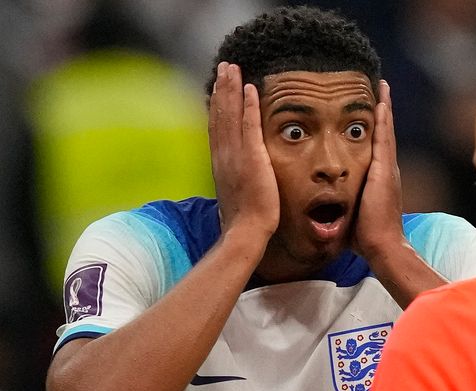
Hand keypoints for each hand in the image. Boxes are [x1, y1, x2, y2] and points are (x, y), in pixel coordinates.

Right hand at [209, 62, 279, 239]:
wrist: (246, 231)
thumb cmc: (243, 220)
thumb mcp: (235, 193)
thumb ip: (235, 178)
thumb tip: (237, 176)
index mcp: (220, 162)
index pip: (217, 127)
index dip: (217, 105)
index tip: (218, 87)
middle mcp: (223, 155)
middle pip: (219, 114)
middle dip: (221, 89)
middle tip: (224, 67)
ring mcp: (236, 155)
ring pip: (230, 114)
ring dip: (232, 89)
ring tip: (233, 69)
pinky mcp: (252, 158)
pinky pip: (249, 125)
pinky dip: (248, 105)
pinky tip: (250, 88)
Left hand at [354, 80, 405, 259]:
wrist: (381, 245)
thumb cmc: (365, 237)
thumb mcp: (352, 217)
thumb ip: (343, 209)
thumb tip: (326, 217)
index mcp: (378, 180)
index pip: (376, 148)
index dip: (375, 130)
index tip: (373, 113)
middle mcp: (386, 170)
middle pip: (384, 134)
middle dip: (383, 112)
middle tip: (381, 90)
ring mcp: (387, 168)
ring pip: (385, 131)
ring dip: (384, 108)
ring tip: (383, 87)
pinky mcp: (384, 168)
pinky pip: (383, 137)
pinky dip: (383, 119)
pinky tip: (381, 102)